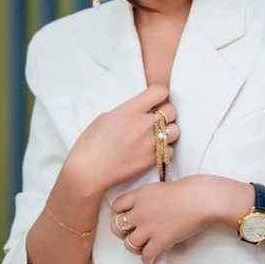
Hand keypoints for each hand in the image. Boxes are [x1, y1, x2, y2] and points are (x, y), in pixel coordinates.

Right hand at [64, 84, 180, 196]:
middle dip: (166, 114)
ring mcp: (150, 143)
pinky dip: (165, 150)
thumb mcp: (105, 118)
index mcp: (130, 110)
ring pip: (176, 131)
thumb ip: (127, 112)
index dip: (159, 95)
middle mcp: (144, 124)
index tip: (154, 101)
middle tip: (156, 120)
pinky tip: (153, 151)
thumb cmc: (90, 144)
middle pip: (172, 111)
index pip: (159, 91)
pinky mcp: (153, 160)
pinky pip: (170, 150)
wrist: (89, 172)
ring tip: (158, 136)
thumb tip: (139, 112)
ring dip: (169, 132)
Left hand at [110, 176, 214, 263]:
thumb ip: (149, 198)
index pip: (117, 206)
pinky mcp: (160, 241)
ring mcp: (149, 227)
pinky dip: (148, 261)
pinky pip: (147, 256)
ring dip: (134, 248)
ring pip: (129, 244)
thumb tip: (150, 208)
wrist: (201, 200)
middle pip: (117, 226)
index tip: (127, 216)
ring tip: (142, 249)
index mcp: (139, 195)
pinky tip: (151, 262)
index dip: (120, 213)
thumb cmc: (188, 190)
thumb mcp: (161, 188)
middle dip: (122, 232)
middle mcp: (139, 211)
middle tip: (130, 234)